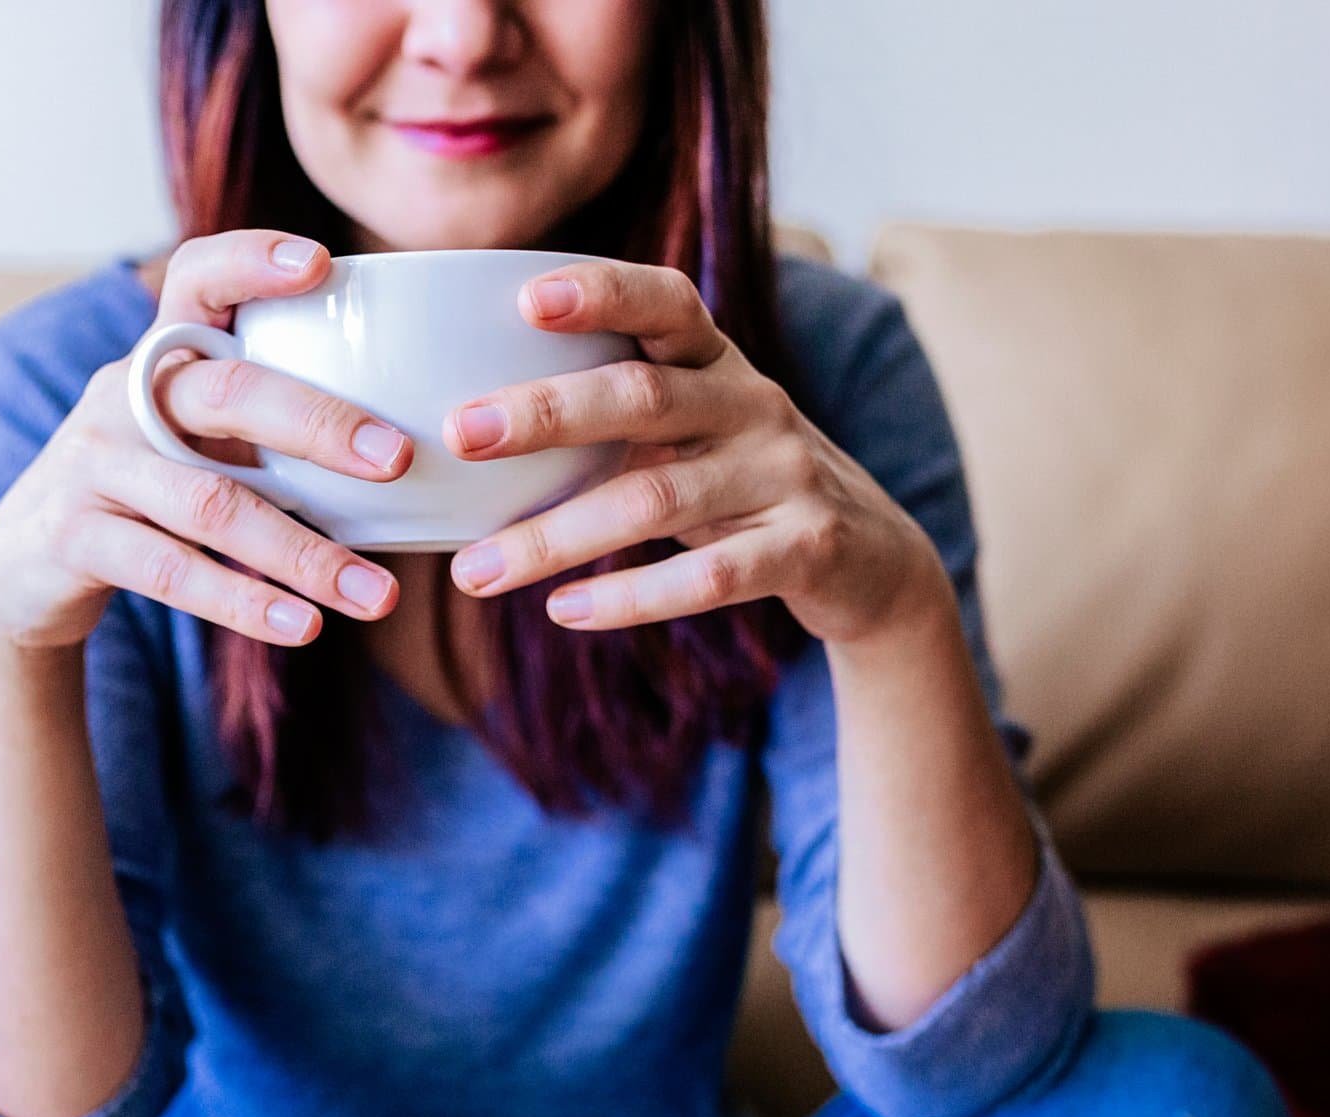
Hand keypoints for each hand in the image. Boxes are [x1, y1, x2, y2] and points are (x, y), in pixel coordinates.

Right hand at [0, 230, 411, 652]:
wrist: (25, 564)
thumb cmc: (149, 490)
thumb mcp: (194, 437)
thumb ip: (269, 423)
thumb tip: (415, 448)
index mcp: (163, 358)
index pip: (198, 277)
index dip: (252, 261)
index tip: (323, 262)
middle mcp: (123, 396)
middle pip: (226, 392)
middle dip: (318, 423)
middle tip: (397, 458)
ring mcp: (95, 464)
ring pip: (213, 503)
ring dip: (304, 554)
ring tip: (378, 596)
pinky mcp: (76, 536)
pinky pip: (172, 570)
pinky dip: (243, 602)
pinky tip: (302, 627)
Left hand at [441, 260, 947, 643]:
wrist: (870, 557)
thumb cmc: (740, 482)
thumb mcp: (694, 430)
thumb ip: (614, 413)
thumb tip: (466, 425)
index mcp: (717, 363)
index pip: (665, 303)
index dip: (602, 292)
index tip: (526, 298)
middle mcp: (754, 405)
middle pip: (641, 398)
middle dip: (546, 414)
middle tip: (459, 435)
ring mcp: (784, 476)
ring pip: (656, 501)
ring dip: (556, 538)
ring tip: (474, 574)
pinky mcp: (804, 549)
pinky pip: (708, 579)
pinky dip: (630, 598)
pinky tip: (564, 612)